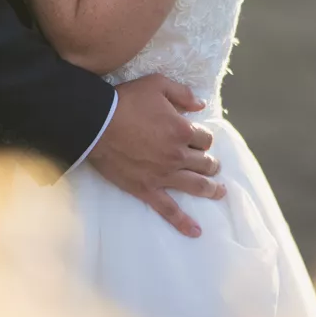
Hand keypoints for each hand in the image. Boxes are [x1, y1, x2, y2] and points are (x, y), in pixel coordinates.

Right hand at [90, 74, 223, 236]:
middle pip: (205, 163)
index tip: (198, 138)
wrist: (96, 124)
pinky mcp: (147, 189)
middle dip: (211, 163)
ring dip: (211, 189)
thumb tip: (201, 105)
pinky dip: (183, 222)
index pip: (206, 138)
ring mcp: (164, 175)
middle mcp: (178, 155)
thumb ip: (183, 93)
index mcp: (182, 130)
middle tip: (212, 165)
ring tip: (219, 192)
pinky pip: (169, 210)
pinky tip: (196, 231)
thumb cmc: (126, 102)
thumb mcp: (157, 84)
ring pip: (196, 186)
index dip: (204, 137)